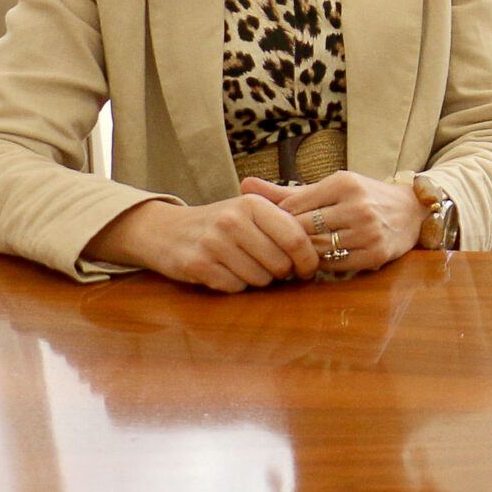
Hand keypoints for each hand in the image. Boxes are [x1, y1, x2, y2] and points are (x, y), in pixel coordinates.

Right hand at [88, 195, 319, 291]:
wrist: (165, 230)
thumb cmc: (219, 222)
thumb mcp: (249, 209)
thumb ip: (284, 218)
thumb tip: (326, 239)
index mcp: (252, 204)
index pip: (296, 238)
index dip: (309, 260)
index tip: (309, 270)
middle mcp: (233, 220)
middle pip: (281, 264)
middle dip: (282, 273)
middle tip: (272, 269)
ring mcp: (213, 243)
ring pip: (260, 279)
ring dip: (259, 280)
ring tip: (245, 266)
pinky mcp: (197, 264)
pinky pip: (235, 287)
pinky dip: (236, 286)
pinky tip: (225, 272)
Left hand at [241, 172, 424, 276]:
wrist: (412, 211)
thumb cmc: (363, 197)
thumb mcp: (330, 187)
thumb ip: (286, 191)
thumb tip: (243, 184)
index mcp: (343, 183)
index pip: (293, 207)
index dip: (279, 221)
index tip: (276, 227)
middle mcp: (357, 205)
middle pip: (303, 230)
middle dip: (289, 239)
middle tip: (279, 246)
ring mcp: (368, 230)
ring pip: (318, 249)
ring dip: (304, 254)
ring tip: (297, 253)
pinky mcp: (376, 253)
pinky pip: (336, 264)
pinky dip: (324, 264)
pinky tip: (321, 259)